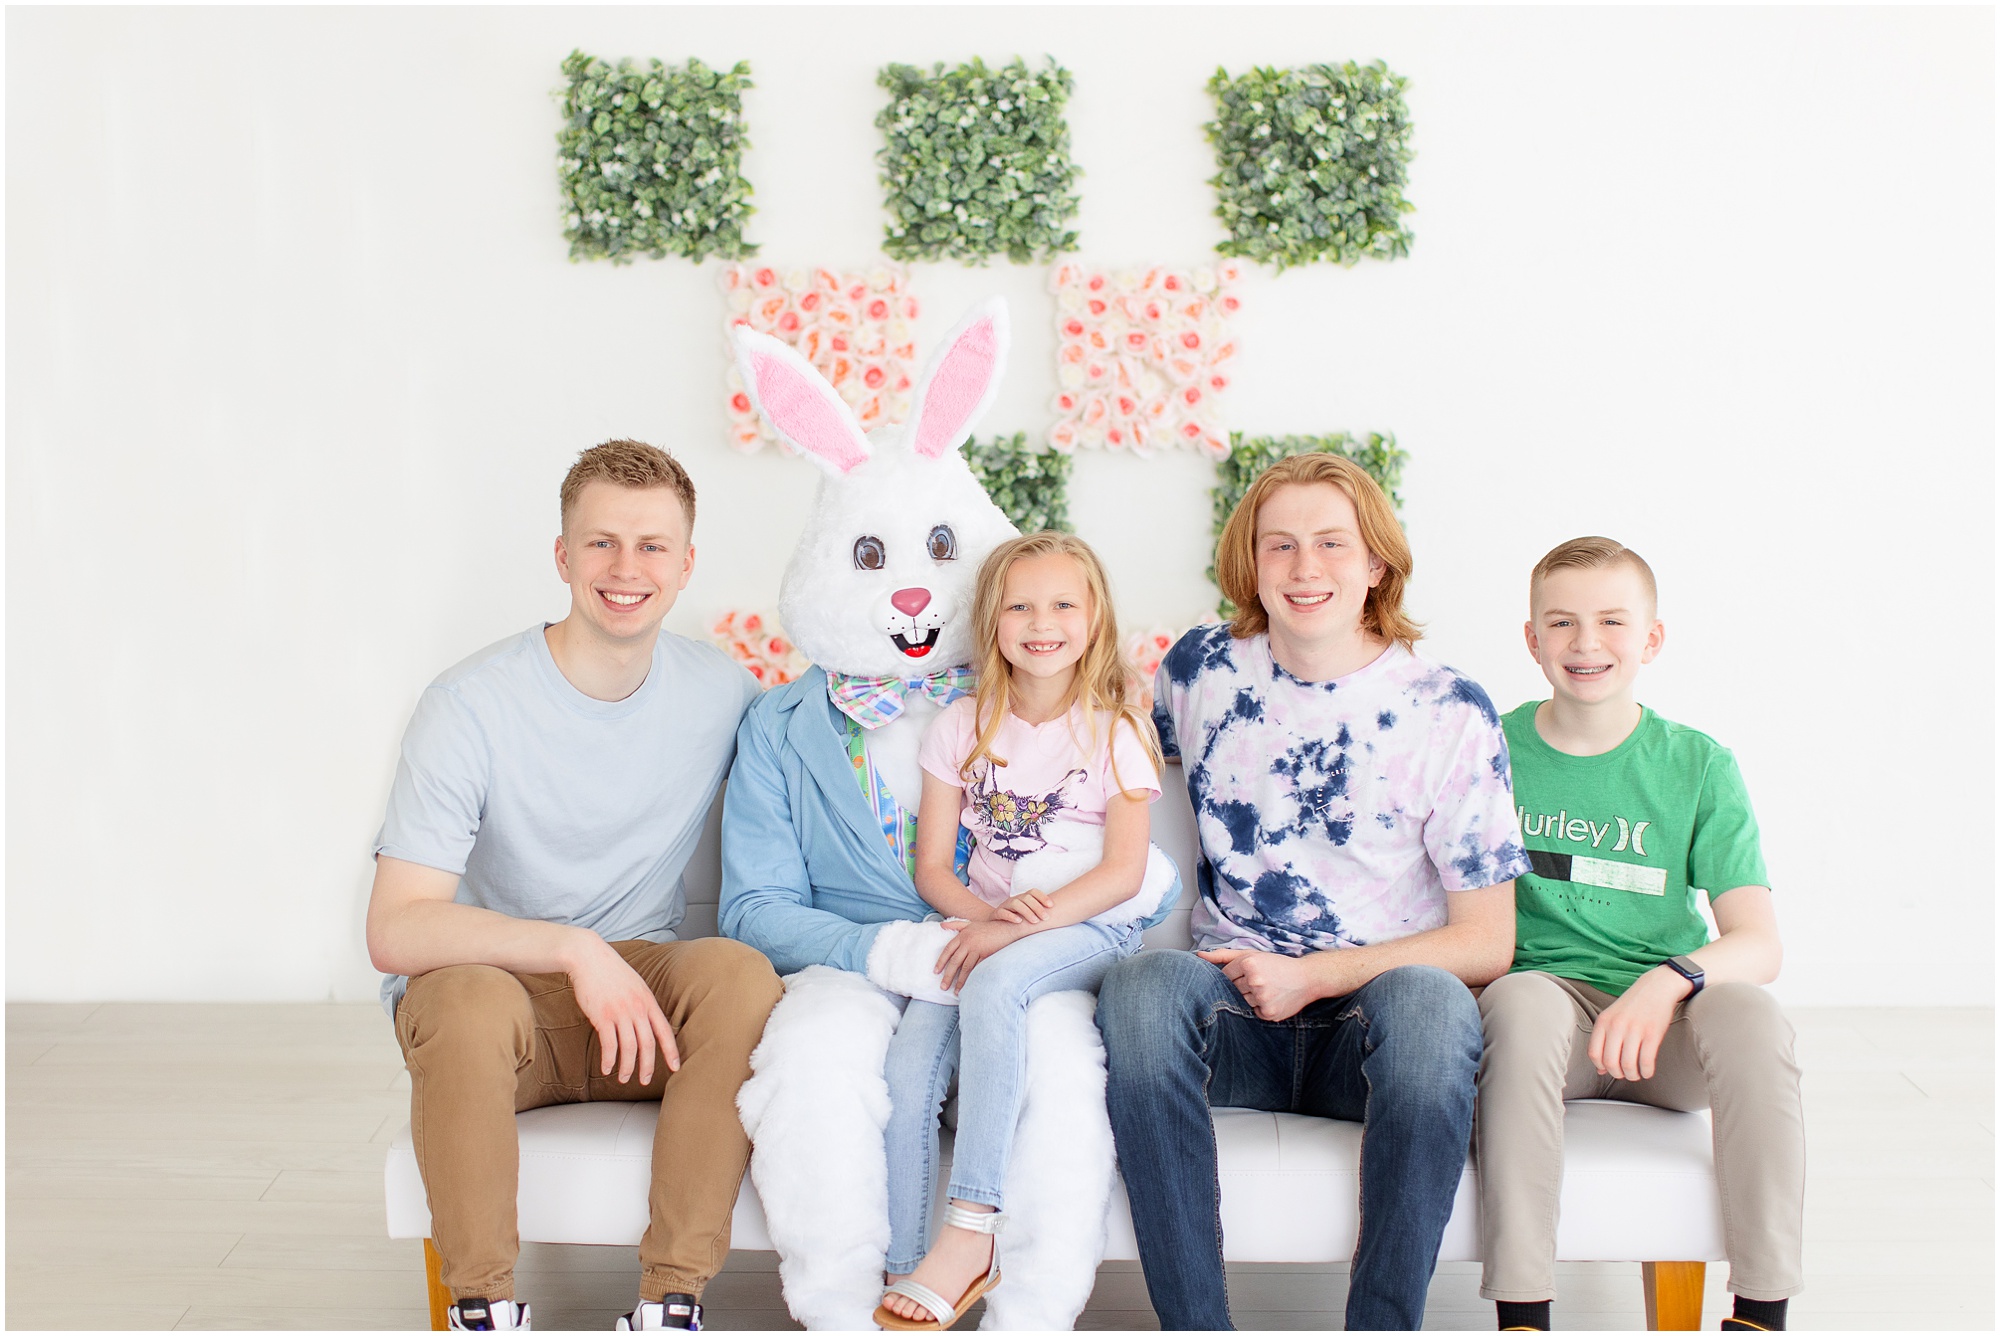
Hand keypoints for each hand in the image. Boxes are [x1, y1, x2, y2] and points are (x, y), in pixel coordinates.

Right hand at [566, 932, 680, 1084]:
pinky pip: (609, 1044)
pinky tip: (606, 1068)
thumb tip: (649, 1023)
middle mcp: (637, 1008)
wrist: (588, 957)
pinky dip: (609, 1060)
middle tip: (645, 1081)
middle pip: (648, 1044)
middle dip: (648, 1066)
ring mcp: (620, 1012)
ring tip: (623, 1079)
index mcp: (648, 1001)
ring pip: (629, 1048)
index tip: (676, 1067)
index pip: (665, 1031)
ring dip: (627, 1067)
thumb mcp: (636, 985)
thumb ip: (643, 1004)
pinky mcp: (601, 1016)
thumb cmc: (611, 972)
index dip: (671, 1051)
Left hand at [935, 920, 1023, 991]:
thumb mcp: (970, 923)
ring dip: (960, 981)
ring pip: (965, 968)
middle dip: (948, 976)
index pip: (948, 950)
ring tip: (956, 992)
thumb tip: (941, 926)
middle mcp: (968, 942)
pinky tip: (970, 986)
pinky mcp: (987, 954)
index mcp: (962, 935)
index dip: (941, 962)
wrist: (1007, 928)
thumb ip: (955, 924)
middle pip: (955, 962)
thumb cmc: (988, 927)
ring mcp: (977, 948)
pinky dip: (972, 978)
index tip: (936, 972)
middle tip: (943, 987)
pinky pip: (977, 969)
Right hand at [993, 889, 1053, 924]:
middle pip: (1026, 898)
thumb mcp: (1027, 913)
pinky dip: (1011, 916)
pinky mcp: (997, 914)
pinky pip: (1003, 912)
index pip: (1033, 892)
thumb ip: (1038, 911)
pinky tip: (1019, 921)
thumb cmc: (1016, 918)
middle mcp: (1014, 899)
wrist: (995, 923)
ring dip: (1027, 912)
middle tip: (1046, 918)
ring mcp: (1005, 905)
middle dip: (1037, 907)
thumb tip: (1058, 913)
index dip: (1043, 897)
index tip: (1051, 905)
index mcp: (1023, 897)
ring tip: (1035, 921)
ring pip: (1015, 904)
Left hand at [1198, 948, 1319, 1021]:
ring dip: (1251, 997)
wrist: (1307, 978)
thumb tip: (1198, 956)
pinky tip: (1272, 998)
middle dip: (1242, 986)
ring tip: (1267, 989)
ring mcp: (1262, 998)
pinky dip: (1260, 1007)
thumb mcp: (1251, 954)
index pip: (1225, 975)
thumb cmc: (1277, 965)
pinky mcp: (1268, 1012)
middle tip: (1261, 981)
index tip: (1247, 974)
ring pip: (1242, 1001)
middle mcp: (1254, 980)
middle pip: (1233, 989)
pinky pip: (1254, 1012)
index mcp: (1249, 963)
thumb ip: (1222, 955)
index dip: (1235, 975)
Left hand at [1588, 967, 1688, 1080]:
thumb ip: (1604, 1042)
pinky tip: (1647, 1071)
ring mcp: (1634, 1029)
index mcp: (1603, 1022)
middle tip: (1625, 1074)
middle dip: (1618, 1074)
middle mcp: (1616, 1026)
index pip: (1594, 1054)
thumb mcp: (1613, 1018)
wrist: (1657, 987)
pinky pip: (1646, 1061)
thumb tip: (1600, 1071)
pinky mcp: (1653, 1034)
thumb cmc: (1633, 1006)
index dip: (1602, 1067)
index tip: (1610, 1069)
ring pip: (1628, 1065)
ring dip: (1633, 1075)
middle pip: (1610, 1062)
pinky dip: (1647, 1072)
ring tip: (1636, 1074)